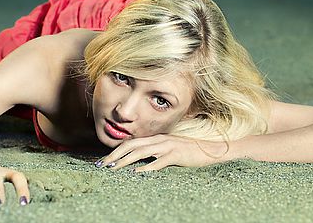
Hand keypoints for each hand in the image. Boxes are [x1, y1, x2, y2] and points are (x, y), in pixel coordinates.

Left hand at [96, 134, 229, 171]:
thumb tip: (140, 163)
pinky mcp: (175, 155)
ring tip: (113, 169)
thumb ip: (156, 153)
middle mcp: (159, 139)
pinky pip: (158, 162)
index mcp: (157, 138)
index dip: (117, 150)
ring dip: (125, 161)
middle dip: (115, 155)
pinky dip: (146, 168)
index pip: (132, 142)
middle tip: (101, 165)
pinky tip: (136, 174)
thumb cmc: (190, 152)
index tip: (104, 160)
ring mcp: (167, 146)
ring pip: (141, 152)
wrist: (210, 149)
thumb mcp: (170, 150)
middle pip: (132, 145)